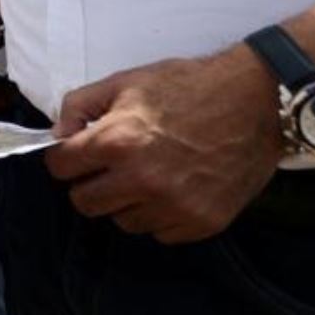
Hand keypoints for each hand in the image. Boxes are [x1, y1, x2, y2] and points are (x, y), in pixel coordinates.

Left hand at [45, 46, 282, 243]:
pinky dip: (161, 214)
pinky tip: (174, 186)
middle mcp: (142, 180)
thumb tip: (57, 135)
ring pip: (122, 221)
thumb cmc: (188, 85)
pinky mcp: (202, 223)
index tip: (76, 154)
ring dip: (127, 201)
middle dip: (90, 183)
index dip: (65, 157)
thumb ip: (80, 105)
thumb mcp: (125, 81)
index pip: (61, 168)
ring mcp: (173, 206)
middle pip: (85, 202)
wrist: (256, 100)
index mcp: (117, 141)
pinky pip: (160, 232)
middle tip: (109, 167)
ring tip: (149, 173)